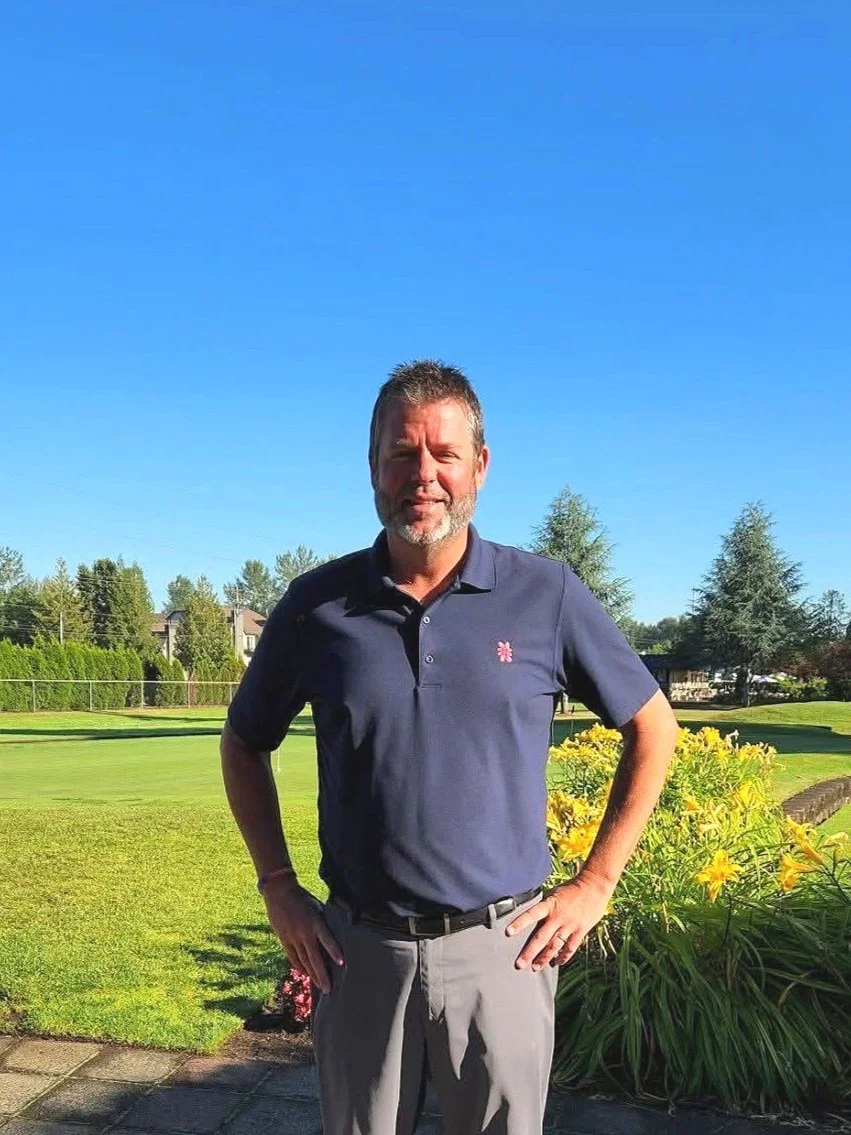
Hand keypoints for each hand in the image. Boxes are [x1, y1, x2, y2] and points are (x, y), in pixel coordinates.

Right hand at [262, 878, 342, 992]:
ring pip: (304, 961)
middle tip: (328, 989)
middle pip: (314, 958)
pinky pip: (293, 957)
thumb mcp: (317, 907)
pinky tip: (305, 974)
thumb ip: (323, 922)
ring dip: (312, 974)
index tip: (341, 963)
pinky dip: (300, 966)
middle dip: (322, 974)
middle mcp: (304, 932)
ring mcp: (293, 937)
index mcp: (315, 922)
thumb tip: (335, 933)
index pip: (327, 940)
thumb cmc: (302, 898)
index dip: (334, 951)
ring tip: (319, 985)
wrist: (280, 892)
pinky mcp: (284, 939)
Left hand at [505, 874, 612, 970]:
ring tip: (535, 967)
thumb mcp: (553, 894)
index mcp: (549, 905)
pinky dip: (563, 957)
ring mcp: (570, 925)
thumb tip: (531, 919)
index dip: (519, 923)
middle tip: (519, 964)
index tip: (508, 933)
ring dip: (544, 958)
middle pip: (541, 937)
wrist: (594, 886)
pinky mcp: (581, 931)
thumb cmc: (570, 889)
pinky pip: (570, 947)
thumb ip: (544, 908)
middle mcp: (558, 917)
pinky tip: (556, 963)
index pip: (531, 914)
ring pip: (554, 946)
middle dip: (529, 952)